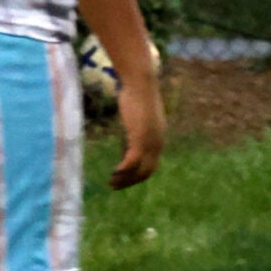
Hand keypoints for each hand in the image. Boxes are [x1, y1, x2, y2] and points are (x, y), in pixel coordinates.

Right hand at [110, 71, 164, 188]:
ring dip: (125, 179)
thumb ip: (133, 134)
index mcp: (158, 139)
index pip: (151, 165)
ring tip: (112, 183)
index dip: (137, 175)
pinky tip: (114, 173)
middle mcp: (157, 143)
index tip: (123, 179)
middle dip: (131, 181)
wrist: (141, 84)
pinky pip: (132, 162)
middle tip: (116, 186)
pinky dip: (123, 171)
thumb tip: (126, 145)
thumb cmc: (136, 96)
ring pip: (140, 170)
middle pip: (147, 172)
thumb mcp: (136, 120)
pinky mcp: (140, 139)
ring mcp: (150, 142)